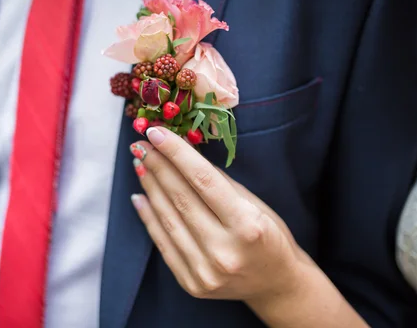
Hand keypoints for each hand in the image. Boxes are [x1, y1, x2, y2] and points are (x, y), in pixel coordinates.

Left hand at [129, 126, 304, 303]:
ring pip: (168, 219)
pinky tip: (141, 196)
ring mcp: (204, 271)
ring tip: (140, 164)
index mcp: (247, 226)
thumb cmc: (269, 236)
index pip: (203, 180)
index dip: (176, 153)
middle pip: (181, 198)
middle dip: (158, 166)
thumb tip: (182, 154)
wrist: (276, 284)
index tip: (156, 132)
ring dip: (150, 187)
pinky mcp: (190, 283)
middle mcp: (223, 251)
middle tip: (142, 144)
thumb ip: (218, 183)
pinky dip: (149, 217)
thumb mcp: (254, 205)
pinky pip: (163, 243)